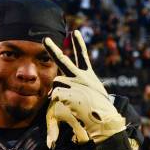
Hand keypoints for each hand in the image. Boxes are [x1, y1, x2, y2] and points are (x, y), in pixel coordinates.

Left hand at [43, 30, 125, 146]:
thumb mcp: (92, 95)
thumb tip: (57, 93)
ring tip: (73, 101)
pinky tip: (70, 105)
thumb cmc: (98, 108)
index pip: (82, 56)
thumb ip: (78, 90)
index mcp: (88, 76)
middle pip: (62, 60)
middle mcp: (80, 76)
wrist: (105, 117)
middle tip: (44, 39)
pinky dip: (57, 99)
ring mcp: (74, 83)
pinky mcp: (68, 91)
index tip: (75, 32)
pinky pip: (55, 94)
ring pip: (56, 82)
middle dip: (52, 49)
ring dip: (58, 91)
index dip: (78, 44)